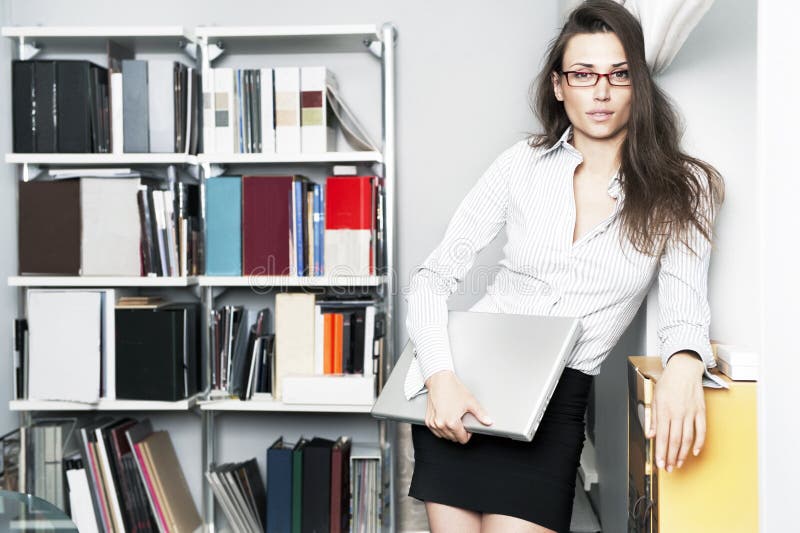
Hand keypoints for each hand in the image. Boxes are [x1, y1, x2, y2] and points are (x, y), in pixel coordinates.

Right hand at [424, 370, 492, 443]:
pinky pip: (436, 431)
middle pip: (453, 438)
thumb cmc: (453, 388)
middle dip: (459, 432)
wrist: (439, 380)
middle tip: (461, 420)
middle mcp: (440, 424)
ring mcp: (433, 423)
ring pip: (444, 436)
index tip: (467, 426)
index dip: (467, 434)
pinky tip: (445, 419)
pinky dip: (441, 428)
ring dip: (450, 431)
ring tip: (453, 418)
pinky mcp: (428, 420)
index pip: (462, 439)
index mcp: (451, 422)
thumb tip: (488, 422)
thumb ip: (481, 414)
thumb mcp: (470, 401)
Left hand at [646, 352, 706, 471]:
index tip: (659, 463)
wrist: (684, 370)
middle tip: (668, 468)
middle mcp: (678, 413)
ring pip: (687, 438)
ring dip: (682, 453)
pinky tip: (694, 452)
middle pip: (674, 441)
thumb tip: (650, 435)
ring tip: (678, 463)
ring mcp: (691, 413)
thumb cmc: (668, 383)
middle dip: (670, 457)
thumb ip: (653, 418)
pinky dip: (699, 443)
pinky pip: (701, 431)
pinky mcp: (701, 412)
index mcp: (664, 410)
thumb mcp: (655, 398)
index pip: (661, 436)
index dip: (660, 452)